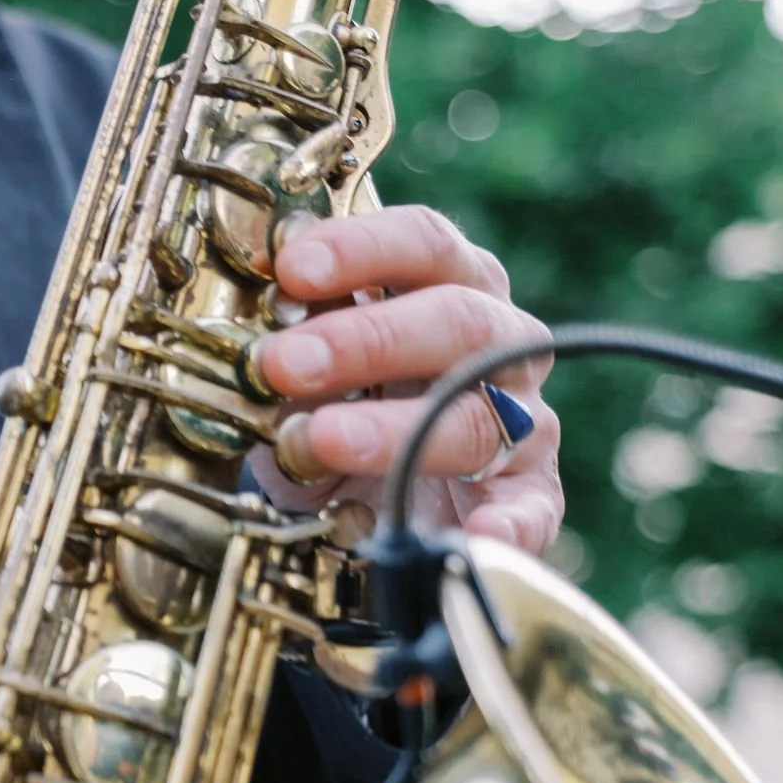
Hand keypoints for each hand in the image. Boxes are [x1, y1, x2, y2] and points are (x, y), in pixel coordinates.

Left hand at [252, 206, 562, 555]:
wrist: (370, 496)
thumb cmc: (342, 405)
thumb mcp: (311, 369)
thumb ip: (294, 343)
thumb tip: (250, 340)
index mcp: (453, 285)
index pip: (427, 244)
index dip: (363, 248)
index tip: (291, 268)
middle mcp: (499, 345)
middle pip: (460, 320)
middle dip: (367, 338)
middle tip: (284, 363)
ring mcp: (522, 423)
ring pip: (481, 415)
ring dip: (395, 428)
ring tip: (322, 441)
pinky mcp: (531, 500)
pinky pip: (532, 513)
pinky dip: (506, 526)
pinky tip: (472, 538)